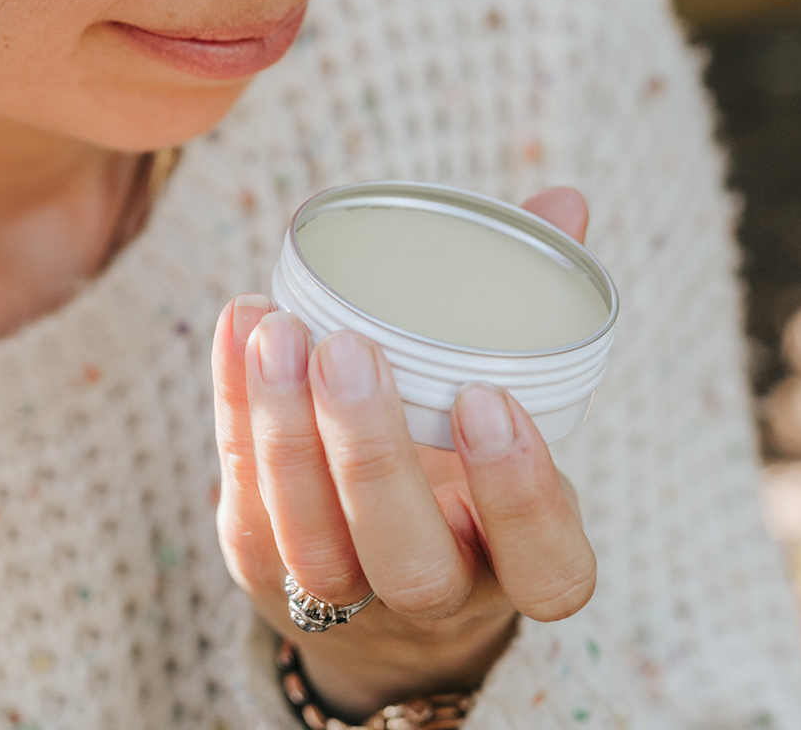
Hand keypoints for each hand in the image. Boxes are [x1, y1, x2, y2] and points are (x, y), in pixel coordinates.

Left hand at [211, 187, 596, 719]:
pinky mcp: (262, 562)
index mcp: (514, 564)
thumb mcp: (505, 415)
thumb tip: (563, 203)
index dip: (522, 496)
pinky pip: (245, 498)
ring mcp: (341, 594)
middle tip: (349, 349)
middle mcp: (434, 595)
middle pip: (409, 561)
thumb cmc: (459, 474)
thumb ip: (527, 312)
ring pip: (312, 544)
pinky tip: (244, 326)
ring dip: (286, 432)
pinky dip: (237, 408)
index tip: (486, 398)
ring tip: (277, 331)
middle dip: (374, 457)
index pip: (547, 568)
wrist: (378, 598)